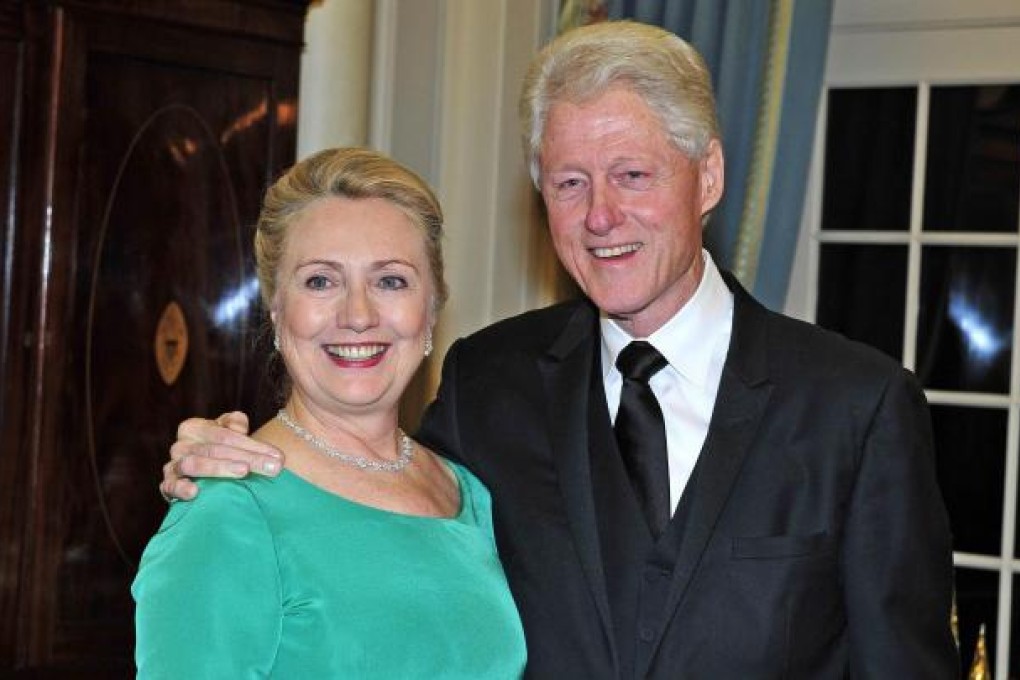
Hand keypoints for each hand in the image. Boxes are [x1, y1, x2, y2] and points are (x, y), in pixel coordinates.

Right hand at [161, 411, 283, 500]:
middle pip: (215, 449)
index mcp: (193, 428)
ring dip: (219, 468)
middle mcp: (180, 445)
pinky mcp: (167, 486)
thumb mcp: (228, 432)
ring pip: (193, 464)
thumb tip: (240, 424)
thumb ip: (235, 423)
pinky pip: (170, 486)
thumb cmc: (219, 450)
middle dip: (247, 458)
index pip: (225, 435)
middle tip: (272, 468)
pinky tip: (196, 492)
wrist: (201, 473)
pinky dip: (181, 488)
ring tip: (243, 472)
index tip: (278, 457)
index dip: (253, 445)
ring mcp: (172, 466)